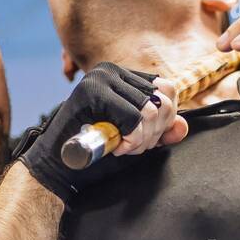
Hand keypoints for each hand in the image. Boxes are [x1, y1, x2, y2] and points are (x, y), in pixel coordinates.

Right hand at [15, 62, 186, 204]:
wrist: (57, 169)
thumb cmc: (94, 155)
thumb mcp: (136, 141)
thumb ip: (160, 132)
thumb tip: (182, 126)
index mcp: (122, 76)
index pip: (166, 89)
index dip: (163, 121)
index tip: (142, 140)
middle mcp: (111, 70)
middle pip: (163, 98)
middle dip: (154, 132)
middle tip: (132, 147)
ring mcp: (100, 78)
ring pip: (151, 109)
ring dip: (142, 139)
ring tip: (122, 147)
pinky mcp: (91, 92)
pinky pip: (135, 117)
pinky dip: (132, 139)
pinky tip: (116, 147)